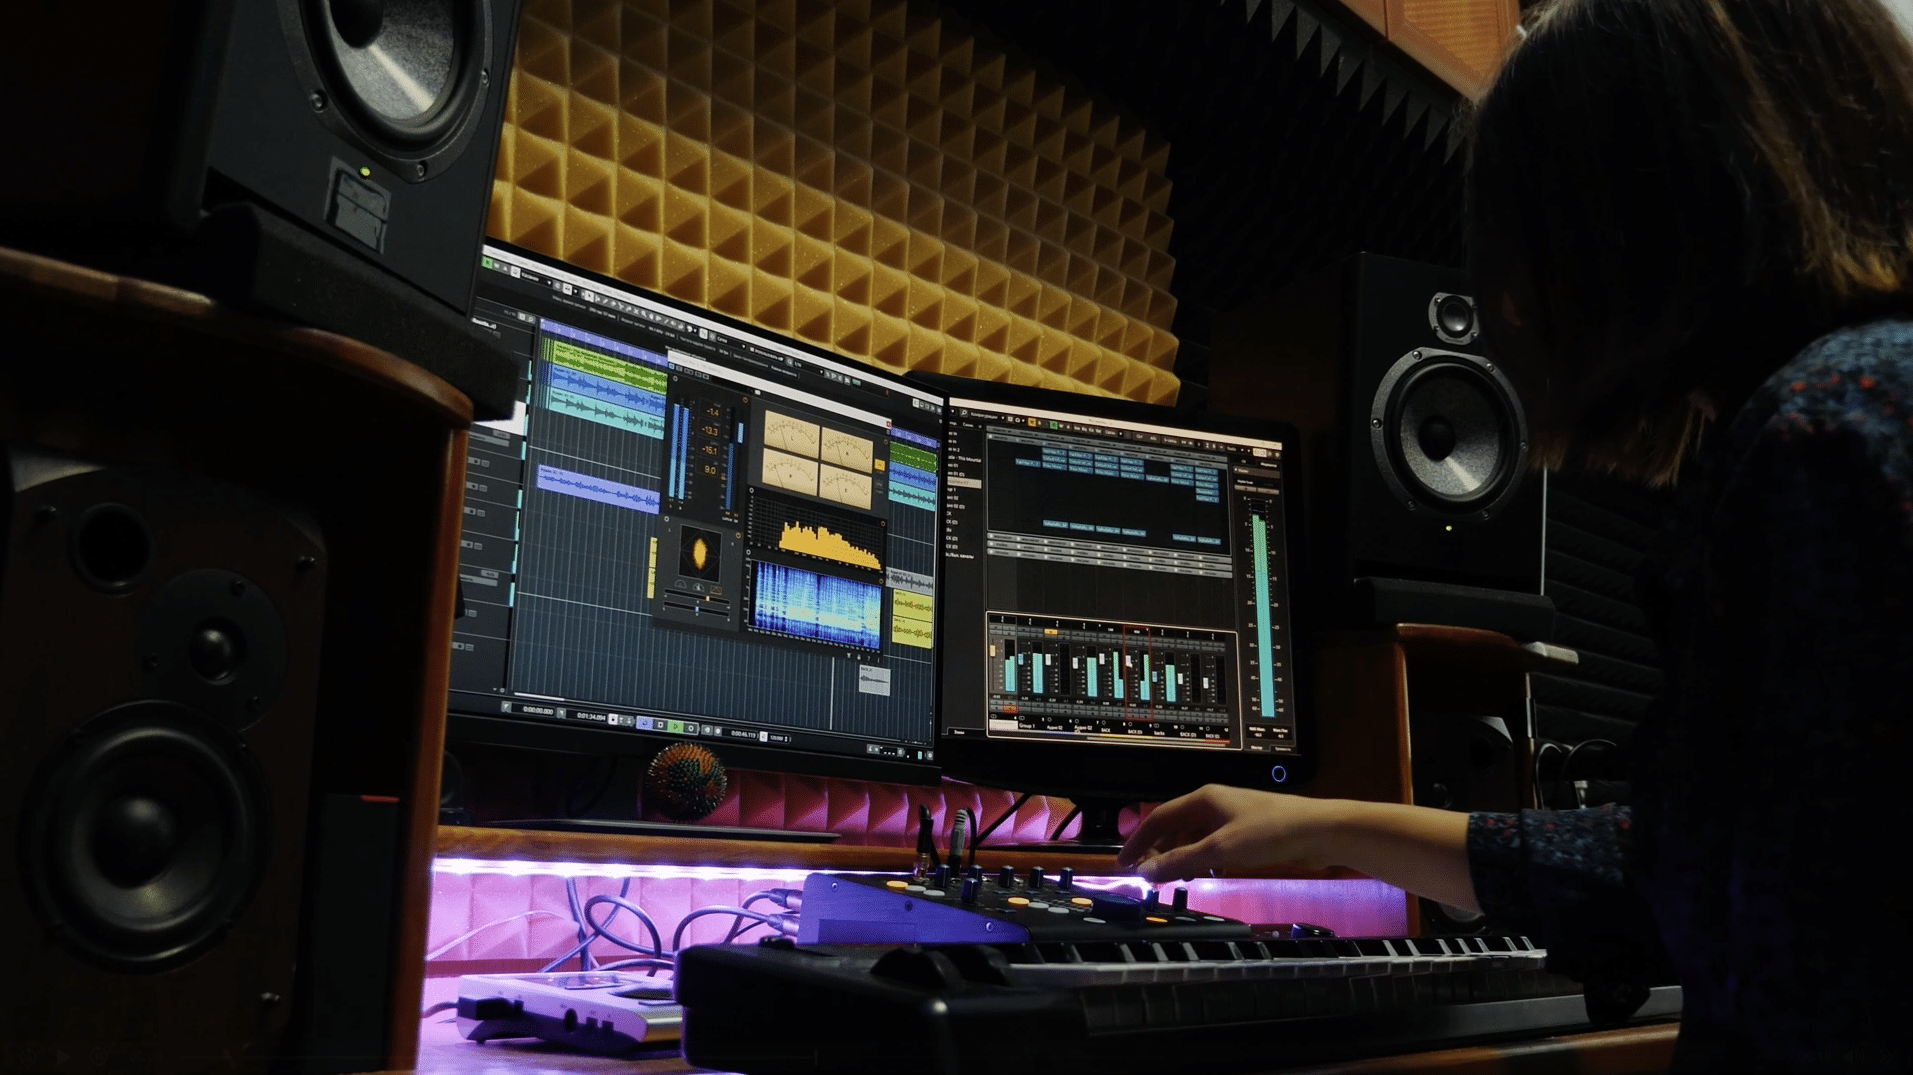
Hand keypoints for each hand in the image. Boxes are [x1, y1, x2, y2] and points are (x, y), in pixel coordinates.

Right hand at [1116, 784, 1339, 882]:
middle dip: (1158, 851)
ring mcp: (1230, 816)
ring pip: (1194, 836)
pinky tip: (1208, 873)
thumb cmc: (1269, 833)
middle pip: (1174, 826)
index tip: (1123, 863)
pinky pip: (1213, 843)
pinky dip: (1203, 858)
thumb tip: (1146, 872)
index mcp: (1202, 799)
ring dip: (1180, 856)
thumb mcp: (1220, 849)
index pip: (1158, 818)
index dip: (1138, 841)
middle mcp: (1213, 803)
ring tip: (1175, 880)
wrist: (1318, 830)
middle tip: (1147, 876)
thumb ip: (1181, 861)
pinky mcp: (1246, 831)